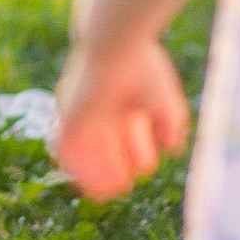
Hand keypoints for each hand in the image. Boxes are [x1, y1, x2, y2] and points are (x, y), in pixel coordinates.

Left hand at [53, 32, 191, 199]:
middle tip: (124, 185)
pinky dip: (78, 168)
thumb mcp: (164, 101)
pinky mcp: (67, 115)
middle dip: (116, 163)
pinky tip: (91, 185)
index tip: (146, 165)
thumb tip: (173, 148)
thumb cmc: (142, 69)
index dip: (137, 149)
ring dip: (97, 171)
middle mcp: (100, 103)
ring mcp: (82, 109)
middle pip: (106, 140)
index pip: (128, 128)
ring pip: (86, 148)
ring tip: (108, 192)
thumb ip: (171, 125)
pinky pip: (66, 149)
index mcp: (123, 94)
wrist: (113, 47)